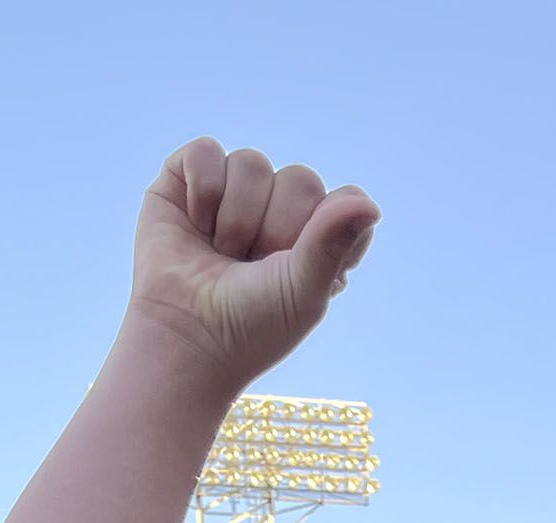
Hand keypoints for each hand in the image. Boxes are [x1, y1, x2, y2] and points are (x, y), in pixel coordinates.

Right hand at [130, 139, 378, 391]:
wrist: (185, 338)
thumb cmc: (249, 327)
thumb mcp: (302, 291)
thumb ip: (333, 242)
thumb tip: (370, 205)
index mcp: (318, 240)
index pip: (345, 200)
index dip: (324, 230)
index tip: (299, 270)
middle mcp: (279, 212)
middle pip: (301, 179)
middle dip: (276, 230)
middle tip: (253, 267)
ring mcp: (235, 192)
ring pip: (252, 163)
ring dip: (236, 220)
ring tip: (222, 255)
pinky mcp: (189, 179)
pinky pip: (207, 152)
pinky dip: (203, 193)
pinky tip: (196, 227)